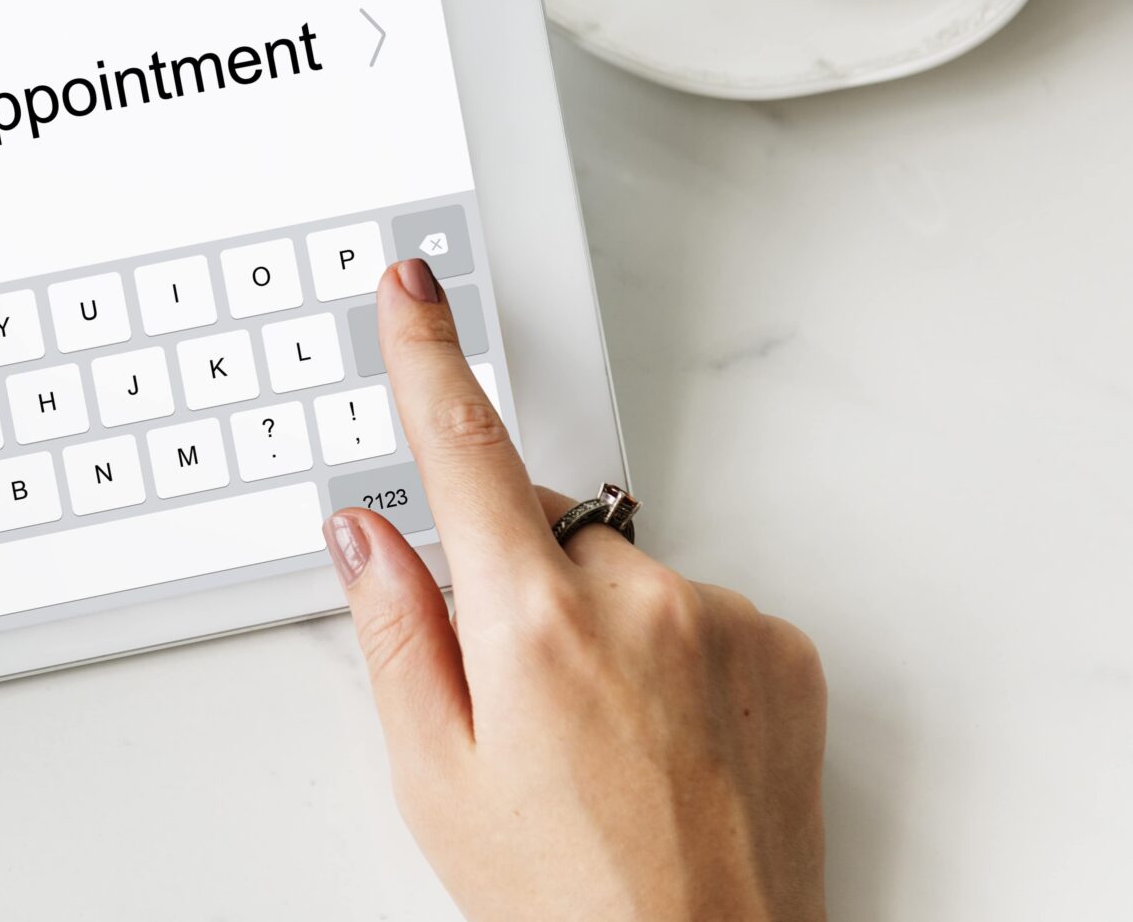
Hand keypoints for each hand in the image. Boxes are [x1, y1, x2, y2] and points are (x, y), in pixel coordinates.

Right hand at [333, 260, 825, 921]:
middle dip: (510, 576)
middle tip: (508, 695)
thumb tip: (364, 533)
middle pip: (540, 523)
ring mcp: (724, 622)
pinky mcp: (783, 651)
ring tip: (596, 742)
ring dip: (593, 621)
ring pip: (619, 571)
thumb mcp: (434, 777)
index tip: (413, 287)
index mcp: (534, 626)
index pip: (462, 450)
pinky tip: (656, 740)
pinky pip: (694, 609)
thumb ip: (396, 632)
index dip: (428, 356)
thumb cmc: (565, 903)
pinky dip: (665, 650)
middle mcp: (639, 602)